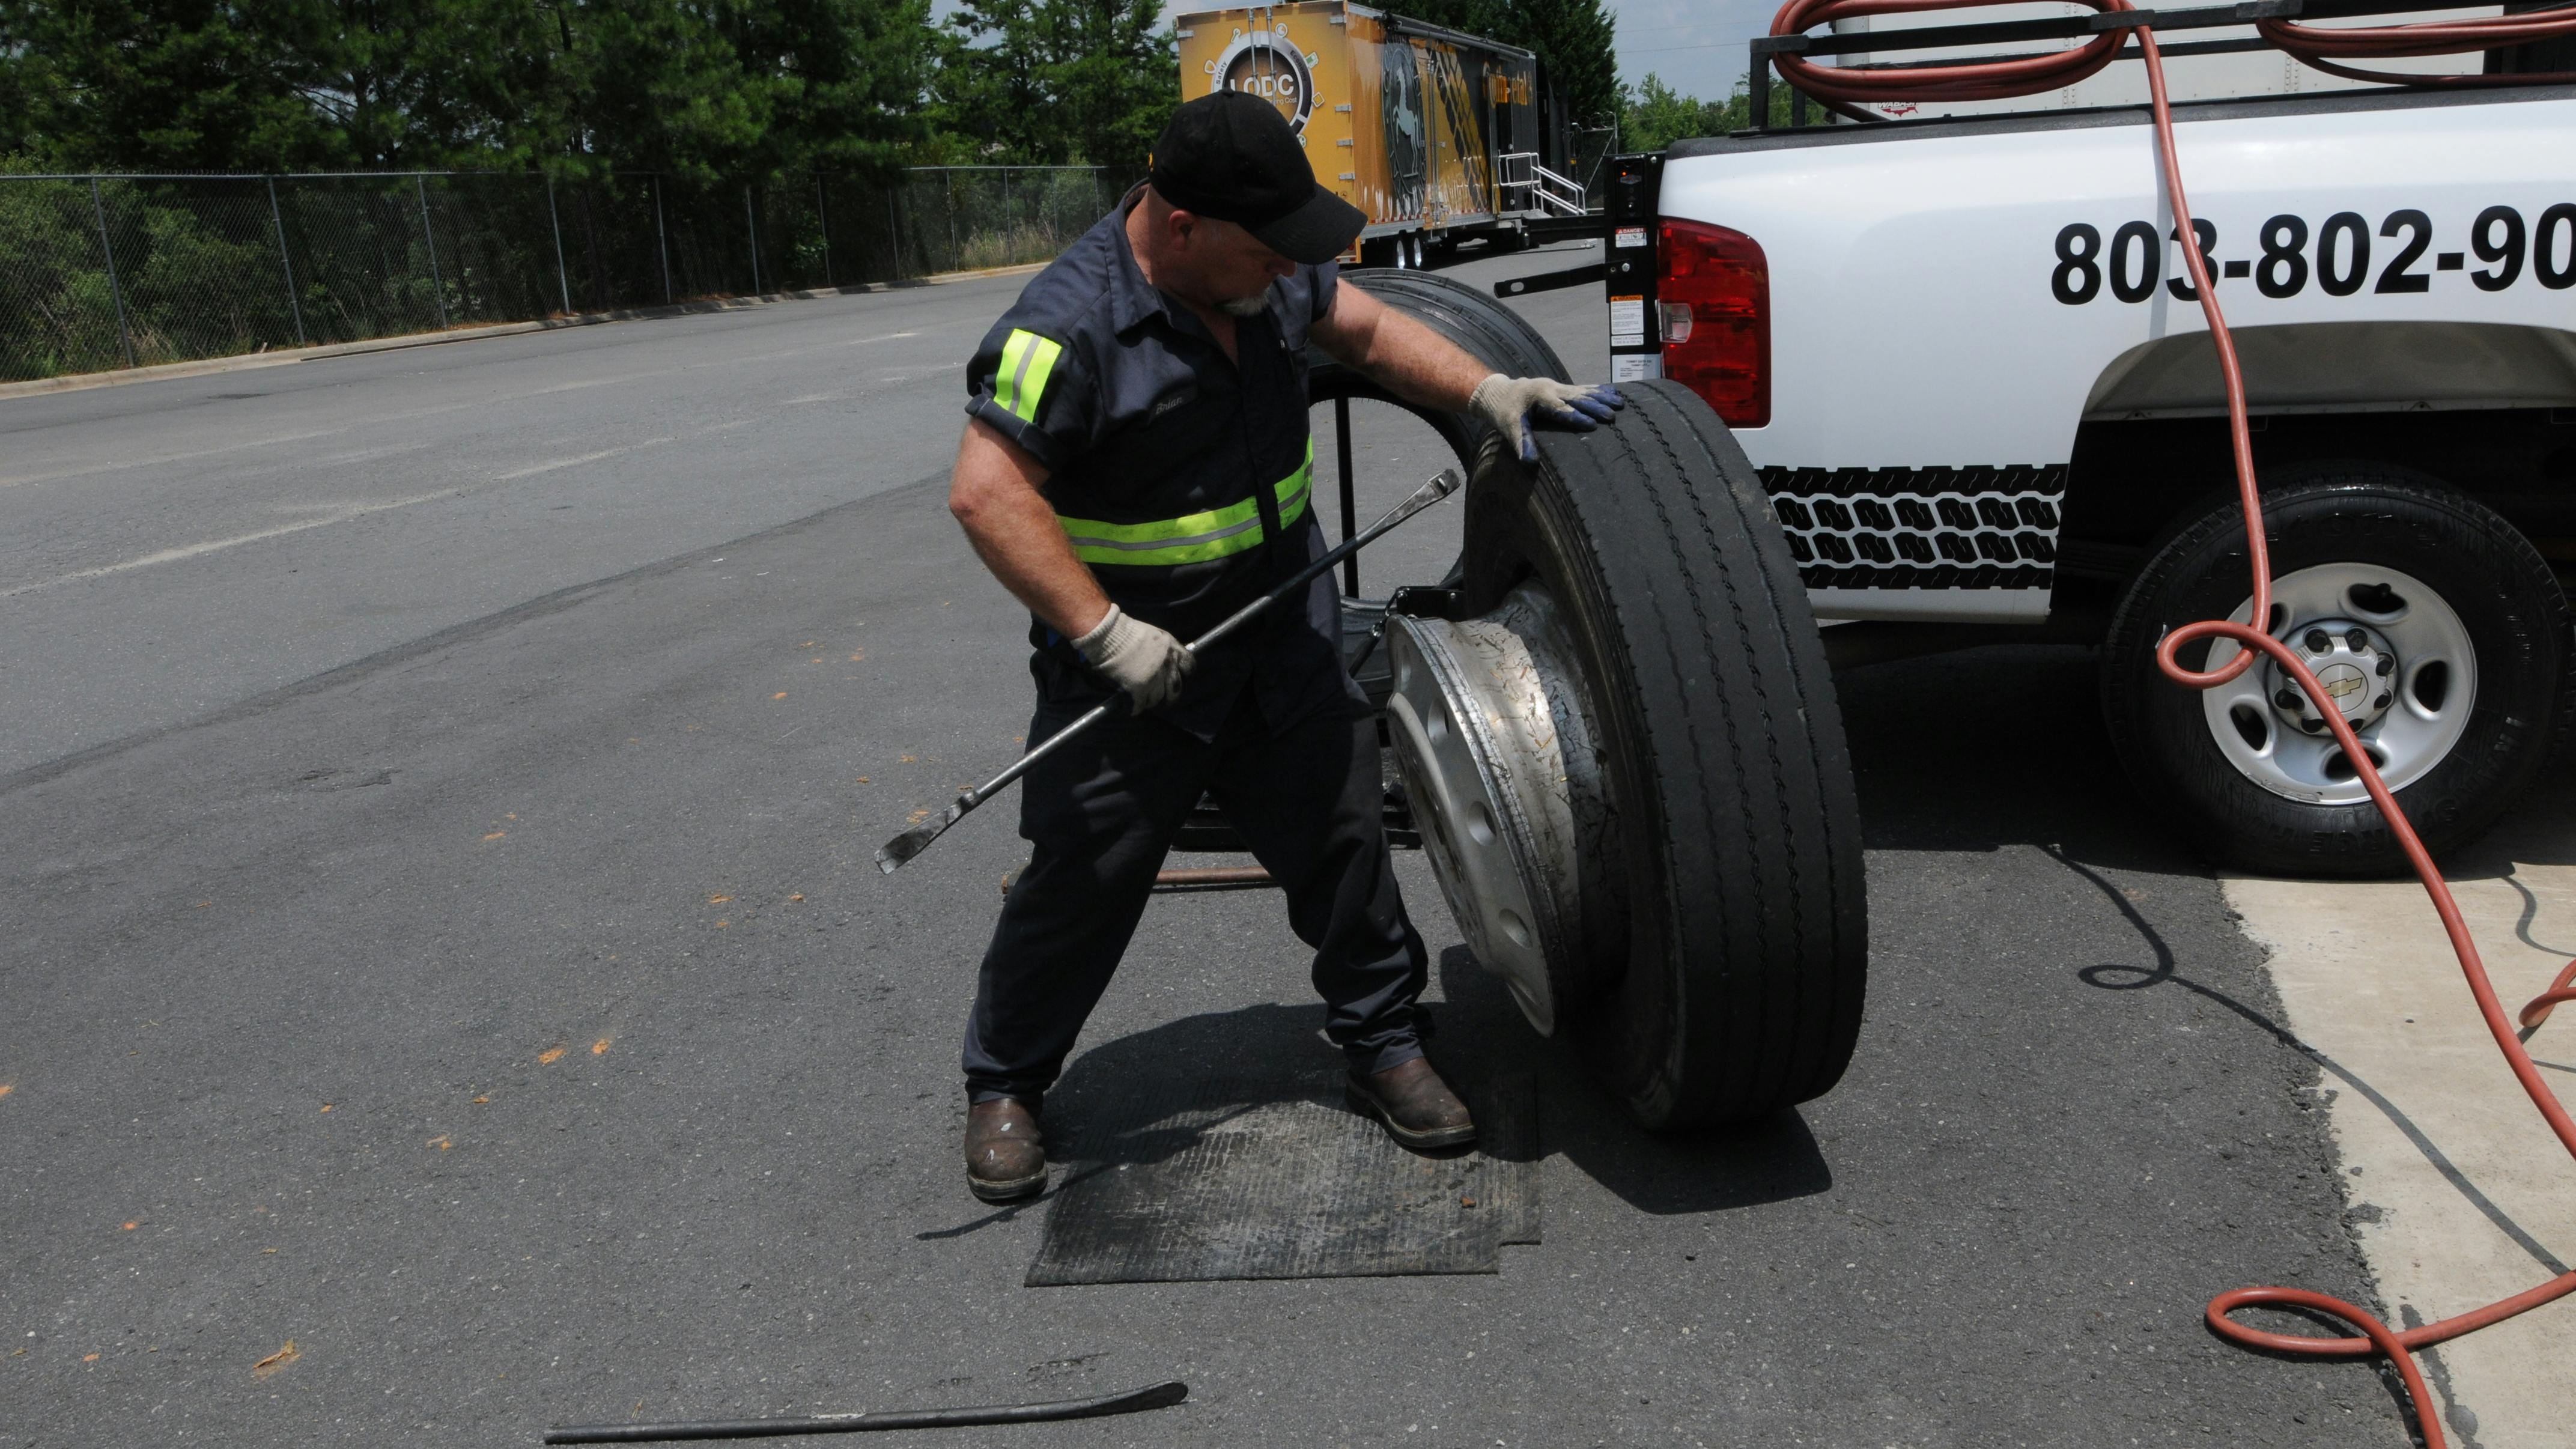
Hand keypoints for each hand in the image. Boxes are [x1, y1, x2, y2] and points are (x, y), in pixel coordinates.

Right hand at [1072, 605, 1193, 708]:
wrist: (1109, 635)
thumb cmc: (1124, 632)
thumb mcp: (1153, 635)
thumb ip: (1161, 650)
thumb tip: (1161, 664)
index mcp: (1172, 648)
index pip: (1189, 666)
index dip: (1184, 675)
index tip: (1177, 678)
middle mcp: (1168, 664)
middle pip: (1176, 689)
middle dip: (1170, 696)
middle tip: (1163, 700)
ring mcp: (1155, 678)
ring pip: (1157, 699)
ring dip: (1150, 701)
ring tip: (1142, 701)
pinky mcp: (1139, 689)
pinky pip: (1140, 705)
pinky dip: (1135, 709)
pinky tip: (1132, 709)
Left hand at [1468, 374, 1624, 461]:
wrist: (1499, 393)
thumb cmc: (1503, 412)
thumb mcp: (1508, 427)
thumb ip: (1521, 443)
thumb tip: (1529, 462)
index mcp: (1539, 397)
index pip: (1560, 409)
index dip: (1576, 417)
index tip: (1593, 425)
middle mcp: (1551, 388)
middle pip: (1577, 398)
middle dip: (1595, 407)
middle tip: (1612, 416)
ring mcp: (1557, 386)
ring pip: (1584, 391)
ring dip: (1602, 398)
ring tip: (1621, 404)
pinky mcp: (1561, 388)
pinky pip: (1583, 389)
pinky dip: (1598, 391)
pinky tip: (1614, 393)